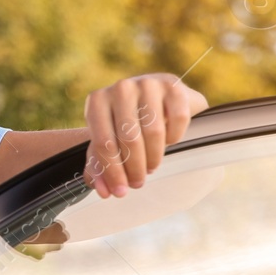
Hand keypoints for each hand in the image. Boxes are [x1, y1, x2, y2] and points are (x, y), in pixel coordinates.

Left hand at [82, 74, 207, 197]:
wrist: (155, 99)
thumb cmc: (126, 124)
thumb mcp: (108, 142)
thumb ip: (100, 167)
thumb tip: (104, 191)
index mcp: (97, 101)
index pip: (104, 143)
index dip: (113, 172)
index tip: (120, 191)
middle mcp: (121, 88)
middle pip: (129, 139)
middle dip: (135, 168)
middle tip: (138, 182)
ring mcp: (148, 83)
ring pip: (154, 131)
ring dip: (154, 157)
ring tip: (152, 166)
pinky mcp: (173, 85)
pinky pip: (178, 119)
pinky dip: (175, 137)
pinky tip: (169, 141)